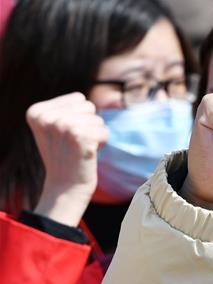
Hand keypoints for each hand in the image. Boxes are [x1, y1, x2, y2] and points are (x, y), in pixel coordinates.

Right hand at [27, 92, 108, 226]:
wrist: (65, 185)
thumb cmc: (65, 153)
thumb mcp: (56, 126)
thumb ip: (67, 108)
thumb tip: (85, 99)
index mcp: (36, 111)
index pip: (78, 98)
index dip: (79, 117)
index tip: (65, 135)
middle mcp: (46, 117)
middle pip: (88, 106)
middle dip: (88, 124)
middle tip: (74, 143)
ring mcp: (61, 125)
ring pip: (98, 119)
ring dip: (95, 134)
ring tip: (79, 148)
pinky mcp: (78, 136)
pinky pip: (105, 131)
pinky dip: (102, 143)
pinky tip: (87, 154)